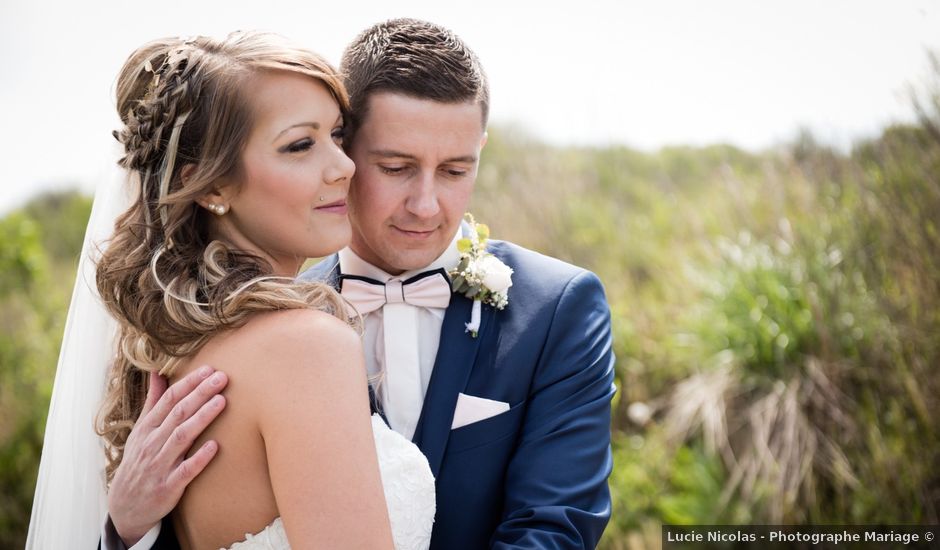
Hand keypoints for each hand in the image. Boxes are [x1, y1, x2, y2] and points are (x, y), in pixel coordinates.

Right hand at [109, 366, 227, 546]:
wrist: (125, 506)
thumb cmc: (139, 461)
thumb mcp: (140, 431)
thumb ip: (153, 402)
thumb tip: (157, 371)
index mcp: (147, 428)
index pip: (168, 400)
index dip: (189, 383)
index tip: (209, 369)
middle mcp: (152, 444)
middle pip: (178, 414)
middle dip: (200, 393)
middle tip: (222, 377)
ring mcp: (160, 465)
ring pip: (182, 437)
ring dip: (202, 418)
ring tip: (222, 401)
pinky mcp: (168, 487)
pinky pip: (185, 470)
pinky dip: (199, 458)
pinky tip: (215, 446)